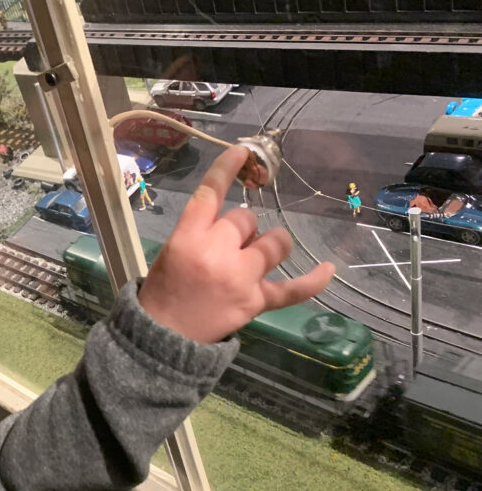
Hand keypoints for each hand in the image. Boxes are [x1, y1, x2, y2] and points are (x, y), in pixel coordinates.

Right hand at [138, 145, 334, 343]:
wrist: (163, 338)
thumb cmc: (162, 293)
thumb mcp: (170, 253)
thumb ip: (200, 233)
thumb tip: (241, 226)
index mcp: (187, 237)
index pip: (210, 193)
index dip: (227, 169)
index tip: (242, 152)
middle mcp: (216, 253)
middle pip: (245, 219)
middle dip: (240, 230)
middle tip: (224, 251)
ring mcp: (240, 277)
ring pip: (274, 243)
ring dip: (268, 245)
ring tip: (254, 259)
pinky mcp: (255, 301)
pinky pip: (292, 289)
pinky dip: (313, 280)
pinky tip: (329, 268)